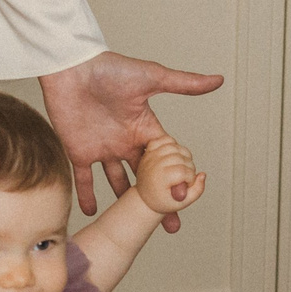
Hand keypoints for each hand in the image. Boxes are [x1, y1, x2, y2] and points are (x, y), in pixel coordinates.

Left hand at [37, 50, 223, 233]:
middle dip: (158, 200)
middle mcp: (125, 141)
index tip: (187, 199)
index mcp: (144, 128)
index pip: (165, 159)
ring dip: (126, 202)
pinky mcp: (79, 150)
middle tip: (170, 224)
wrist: (72, 67)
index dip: (176, 178)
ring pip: (118, 182)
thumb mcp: (152, 77)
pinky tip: (93, 214)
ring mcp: (103, 148)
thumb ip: (184, 84)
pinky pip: (84, 179)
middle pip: (146, 177)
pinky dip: (87, 196)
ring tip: (135, 224)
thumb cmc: (110, 68)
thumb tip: (218, 80)